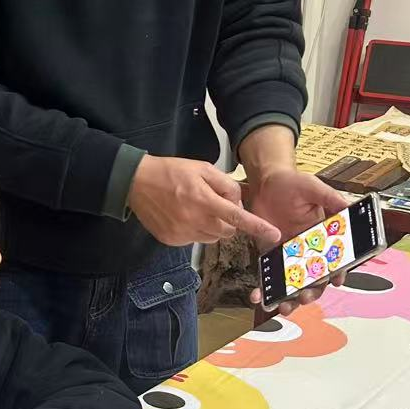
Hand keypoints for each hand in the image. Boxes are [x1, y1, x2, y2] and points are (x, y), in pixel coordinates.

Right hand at [127, 155, 280, 247]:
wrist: (136, 182)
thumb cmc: (170, 172)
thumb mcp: (202, 168)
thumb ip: (225, 183)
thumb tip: (237, 200)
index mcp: (203, 200)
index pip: (237, 217)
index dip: (257, 227)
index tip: (273, 235)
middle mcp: (194, 220)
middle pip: (228, 231)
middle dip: (229, 220)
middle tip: (215, 204)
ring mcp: (182, 233)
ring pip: (213, 237)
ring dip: (213, 226)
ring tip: (198, 209)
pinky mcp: (172, 240)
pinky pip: (195, 240)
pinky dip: (196, 230)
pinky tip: (184, 216)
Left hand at [246, 167, 351, 314]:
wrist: (266, 181)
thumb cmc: (293, 182)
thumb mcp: (313, 187)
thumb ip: (330, 198)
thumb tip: (349, 208)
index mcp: (324, 237)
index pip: (335, 260)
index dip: (337, 273)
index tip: (335, 281)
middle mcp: (308, 250)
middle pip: (314, 278)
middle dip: (311, 292)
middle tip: (304, 297)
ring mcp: (289, 254)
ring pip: (293, 283)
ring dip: (289, 298)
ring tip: (283, 306)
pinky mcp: (270, 254)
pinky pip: (269, 275)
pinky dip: (264, 289)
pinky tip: (258, 296)